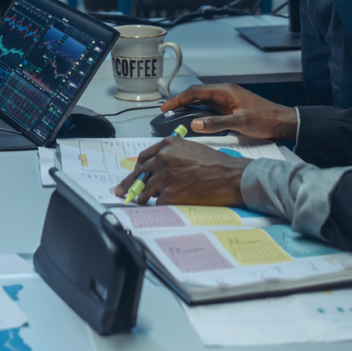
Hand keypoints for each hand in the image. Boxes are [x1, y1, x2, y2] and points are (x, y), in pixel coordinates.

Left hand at [111, 138, 247, 205]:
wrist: (230, 176)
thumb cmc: (216, 163)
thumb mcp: (190, 149)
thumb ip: (172, 155)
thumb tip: (159, 168)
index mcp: (167, 145)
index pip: (143, 157)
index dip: (137, 168)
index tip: (133, 175)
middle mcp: (162, 158)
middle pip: (138, 174)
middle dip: (129, 184)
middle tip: (121, 191)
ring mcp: (164, 177)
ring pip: (145, 190)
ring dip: (143, 197)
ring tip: (142, 201)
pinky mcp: (169, 194)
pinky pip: (158, 203)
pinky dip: (161, 205)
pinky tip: (168, 205)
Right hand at [160, 84, 296, 141]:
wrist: (283, 122)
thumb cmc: (266, 119)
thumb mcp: (240, 122)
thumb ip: (217, 123)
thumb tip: (196, 124)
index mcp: (226, 91)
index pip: (196, 92)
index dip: (179, 98)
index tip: (167, 106)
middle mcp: (225, 93)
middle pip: (197, 95)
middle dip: (180, 102)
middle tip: (167, 111)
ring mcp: (228, 101)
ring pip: (203, 102)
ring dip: (189, 108)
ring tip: (175, 116)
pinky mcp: (230, 110)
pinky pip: (210, 110)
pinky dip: (199, 114)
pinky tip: (194, 121)